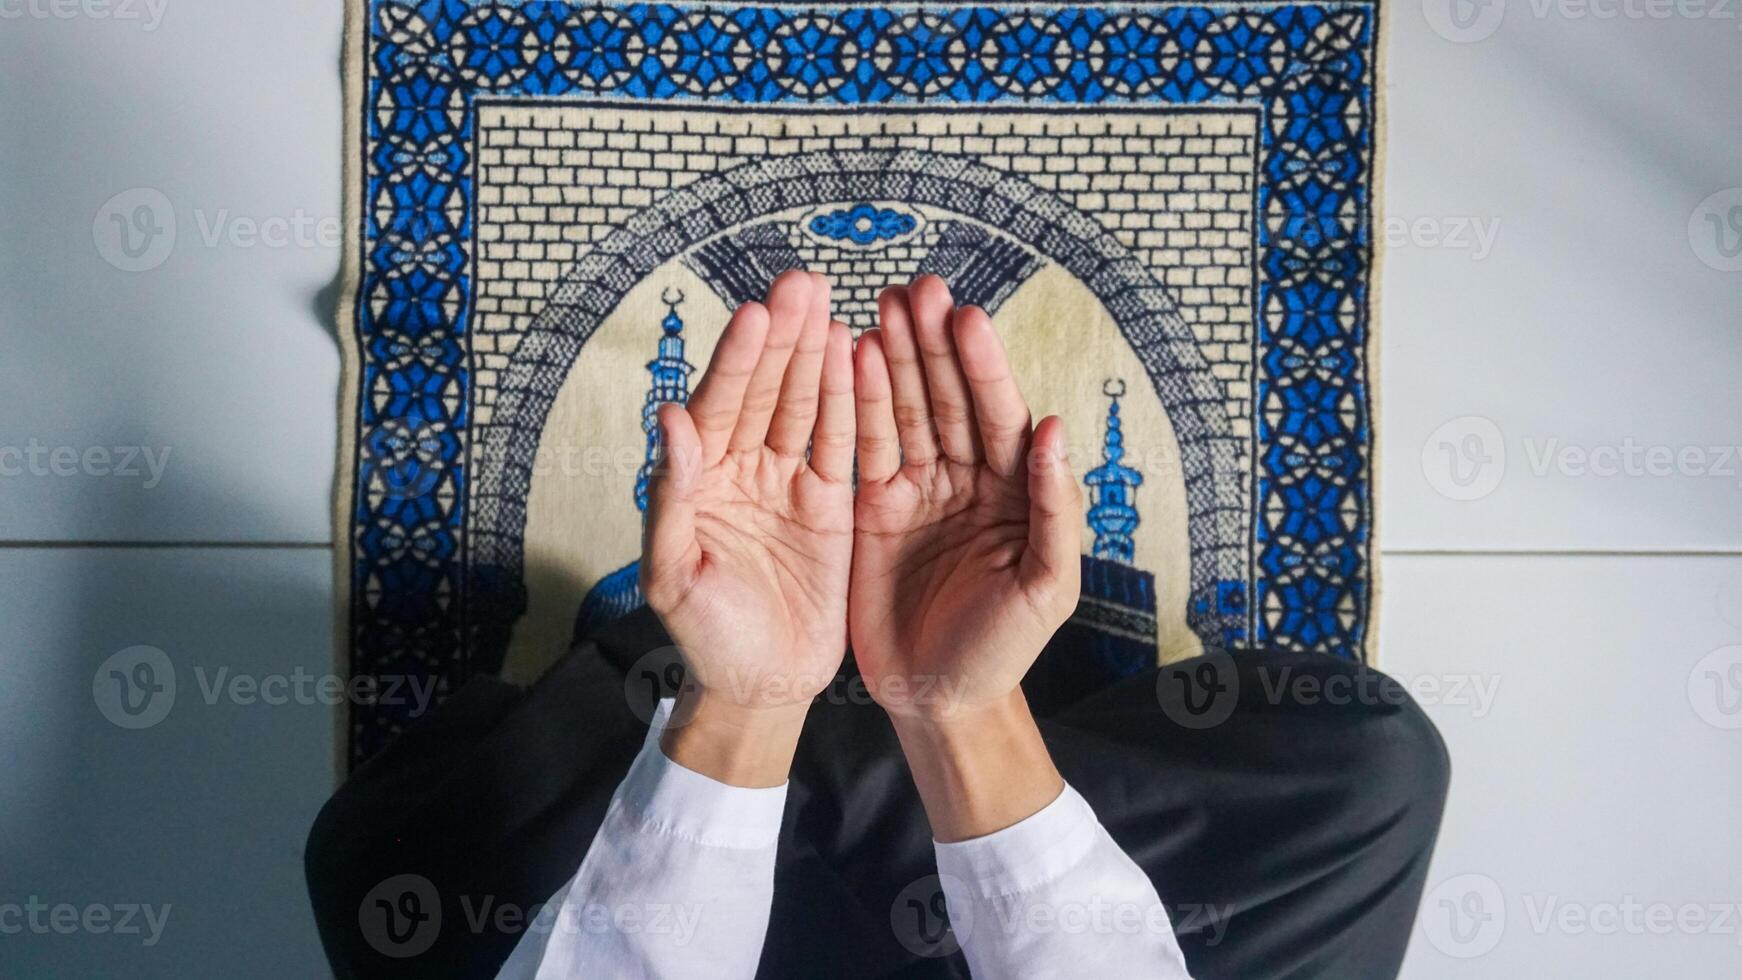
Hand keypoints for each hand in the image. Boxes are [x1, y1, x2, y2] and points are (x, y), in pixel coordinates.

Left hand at [640, 270, 854, 784]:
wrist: (761, 689)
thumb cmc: (706, 639)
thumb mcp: (675, 576)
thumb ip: (672, 498)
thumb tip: (668, 418)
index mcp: (701, 481)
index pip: (720, 407)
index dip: (740, 360)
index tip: (760, 314)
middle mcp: (743, 470)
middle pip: (766, 390)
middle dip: (784, 337)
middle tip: (805, 282)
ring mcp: (787, 484)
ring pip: (804, 406)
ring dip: (817, 354)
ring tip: (833, 301)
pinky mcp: (830, 506)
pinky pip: (841, 444)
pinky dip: (848, 401)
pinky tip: (858, 355)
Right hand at [848, 276, 1082, 719]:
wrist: (938, 700)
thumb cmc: (1003, 650)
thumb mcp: (1046, 588)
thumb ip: (1055, 511)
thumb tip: (1053, 430)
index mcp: (1014, 491)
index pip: (999, 416)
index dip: (983, 367)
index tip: (966, 317)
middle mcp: (966, 479)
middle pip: (948, 398)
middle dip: (932, 343)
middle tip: (915, 288)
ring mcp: (917, 489)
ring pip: (904, 410)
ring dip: (891, 357)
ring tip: (878, 305)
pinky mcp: (871, 508)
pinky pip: (863, 446)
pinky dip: (854, 403)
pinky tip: (844, 358)